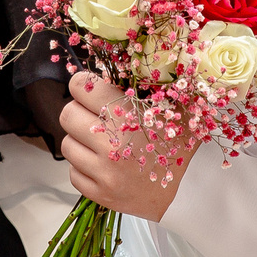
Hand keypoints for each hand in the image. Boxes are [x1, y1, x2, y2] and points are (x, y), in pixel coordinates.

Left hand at [59, 70, 200, 223]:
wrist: (189, 191)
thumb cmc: (179, 145)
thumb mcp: (173, 108)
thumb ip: (149, 85)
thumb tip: (119, 63)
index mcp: (126, 117)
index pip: (80, 87)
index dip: (84, 85)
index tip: (91, 90)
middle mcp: (110, 145)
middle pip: (67, 114)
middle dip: (80, 111)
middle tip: (97, 116)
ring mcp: (102, 173)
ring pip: (67, 144)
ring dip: (81, 141)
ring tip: (103, 142)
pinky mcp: (98, 194)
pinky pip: (72, 172)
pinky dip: (84, 167)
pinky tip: (104, 164)